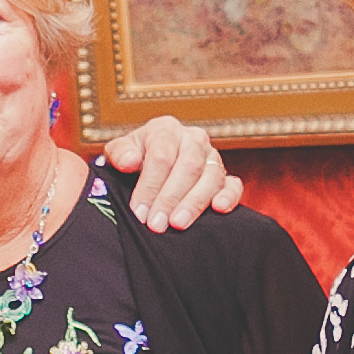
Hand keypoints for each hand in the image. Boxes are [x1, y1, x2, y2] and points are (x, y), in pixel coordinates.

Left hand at [99, 115, 245, 230]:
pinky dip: (229, 197)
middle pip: (188, 167)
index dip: (150, 185)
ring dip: (194, 203)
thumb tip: (130, 161)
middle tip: (157, 224)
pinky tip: (218, 209)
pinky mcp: (226, 177)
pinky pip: (233, 185)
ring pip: (211, 177)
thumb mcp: (119, 153)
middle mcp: (193, 139)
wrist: (147, 169)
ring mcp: (212, 157)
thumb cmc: (134, 161)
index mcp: (166, 129)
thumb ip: (119, 154)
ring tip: (178, 224)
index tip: (140, 211)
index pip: (162, 156)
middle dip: (170, 198)